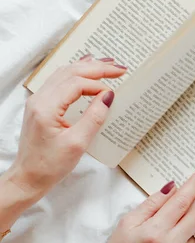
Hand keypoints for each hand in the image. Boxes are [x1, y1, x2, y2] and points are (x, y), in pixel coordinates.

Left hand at [9, 56, 126, 201]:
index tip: (114, 93)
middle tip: (120, 69)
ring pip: (64, 72)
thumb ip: (94, 117)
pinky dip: (76, 72)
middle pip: (71, 72)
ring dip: (87, 67)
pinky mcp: (41, 104)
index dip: (98, 84)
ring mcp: (38, 100)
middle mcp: (39, 99)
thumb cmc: (50, 166)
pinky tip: (86, 67)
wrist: (27, 178)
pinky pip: (59, 80)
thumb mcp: (77, 143)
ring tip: (108, 64)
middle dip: (97, 68)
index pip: (76, 84)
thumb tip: (108, 95)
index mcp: (46, 108)